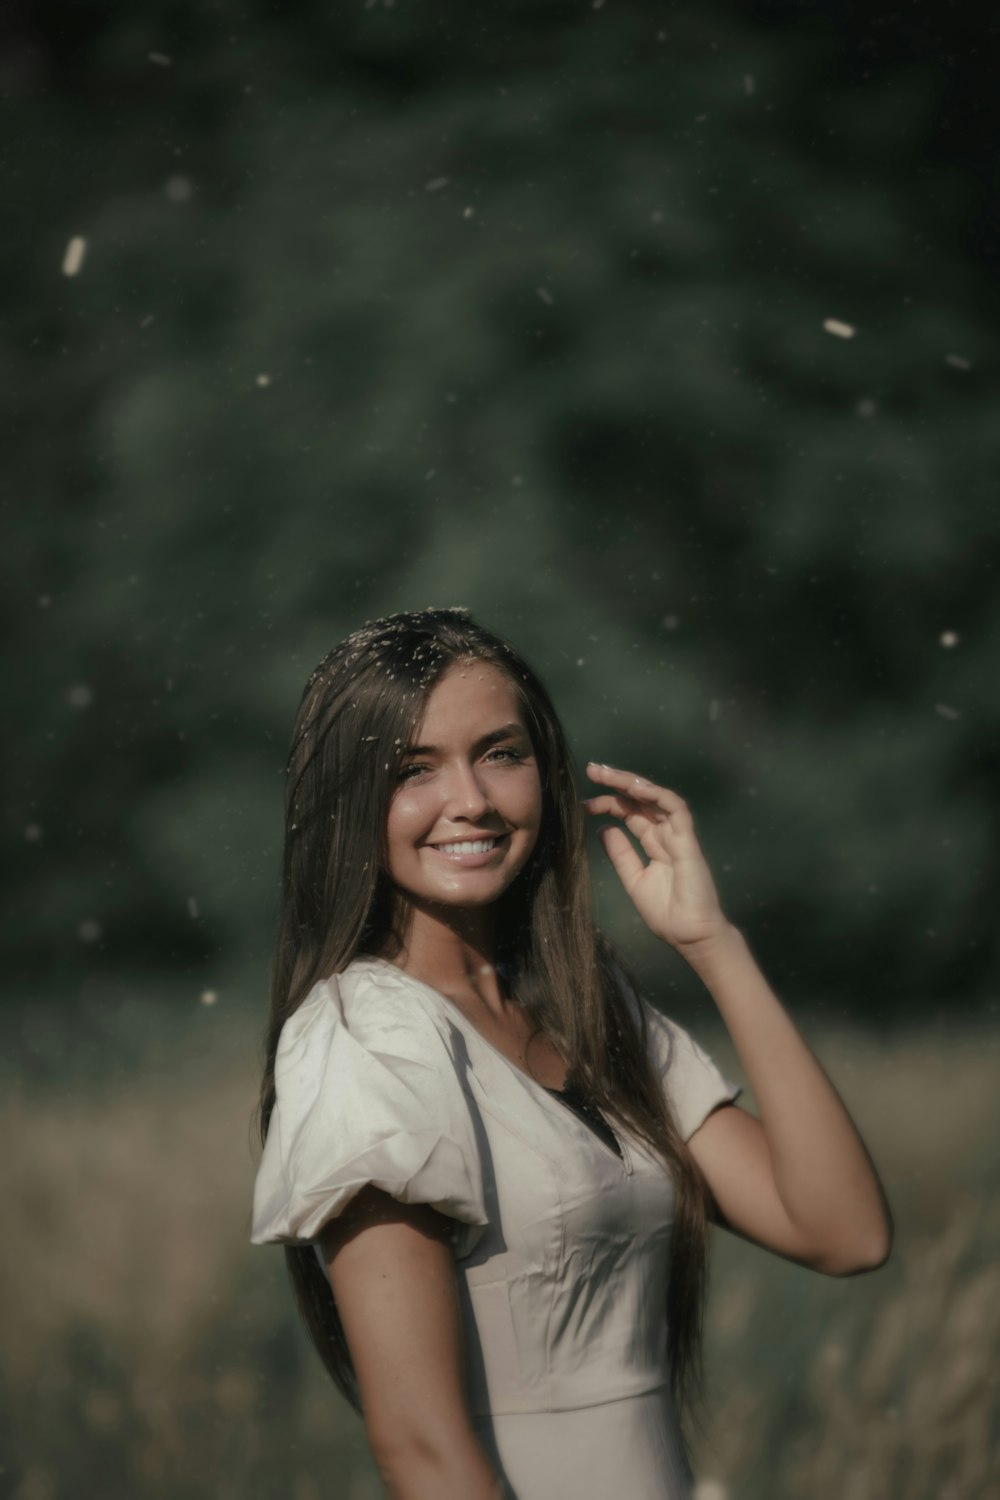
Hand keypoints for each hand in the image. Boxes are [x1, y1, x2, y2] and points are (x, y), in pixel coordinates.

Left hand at [582, 762, 731, 952]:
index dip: (609, 804)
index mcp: (654, 844)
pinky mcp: (688, 841)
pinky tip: (637, 788)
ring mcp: (678, 836)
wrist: (690, 936)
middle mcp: (666, 835)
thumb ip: (621, 855)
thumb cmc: (666, 914)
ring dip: (632, 783)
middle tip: (593, 770)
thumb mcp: (634, 880)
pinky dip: (658, 795)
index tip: (584, 804)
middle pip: (641, 801)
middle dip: (617, 783)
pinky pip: (676, 809)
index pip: (631, 813)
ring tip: (607, 774)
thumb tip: (604, 829)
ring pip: (657, 798)